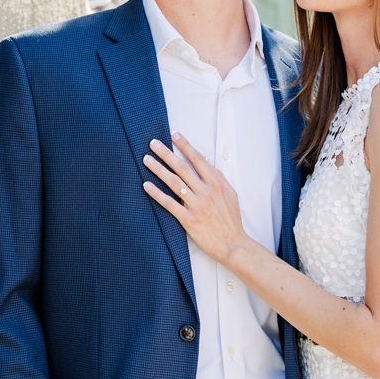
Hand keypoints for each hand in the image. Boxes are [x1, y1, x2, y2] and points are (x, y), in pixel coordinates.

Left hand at [142, 135, 251, 264]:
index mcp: (216, 184)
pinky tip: (147, 185)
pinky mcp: (188, 219)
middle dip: (167, 153)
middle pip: (182, 167)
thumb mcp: (231, 194)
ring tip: (146, 159)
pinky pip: (169, 203)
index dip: (185, 146)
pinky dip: (157, 193)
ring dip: (158, 169)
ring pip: (173, 182)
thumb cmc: (231, 220)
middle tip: (153, 143)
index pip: (198, 160)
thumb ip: (218, 178)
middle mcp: (205, 192)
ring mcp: (196, 205)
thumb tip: (207, 162)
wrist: (233, 243)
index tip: (174, 135)